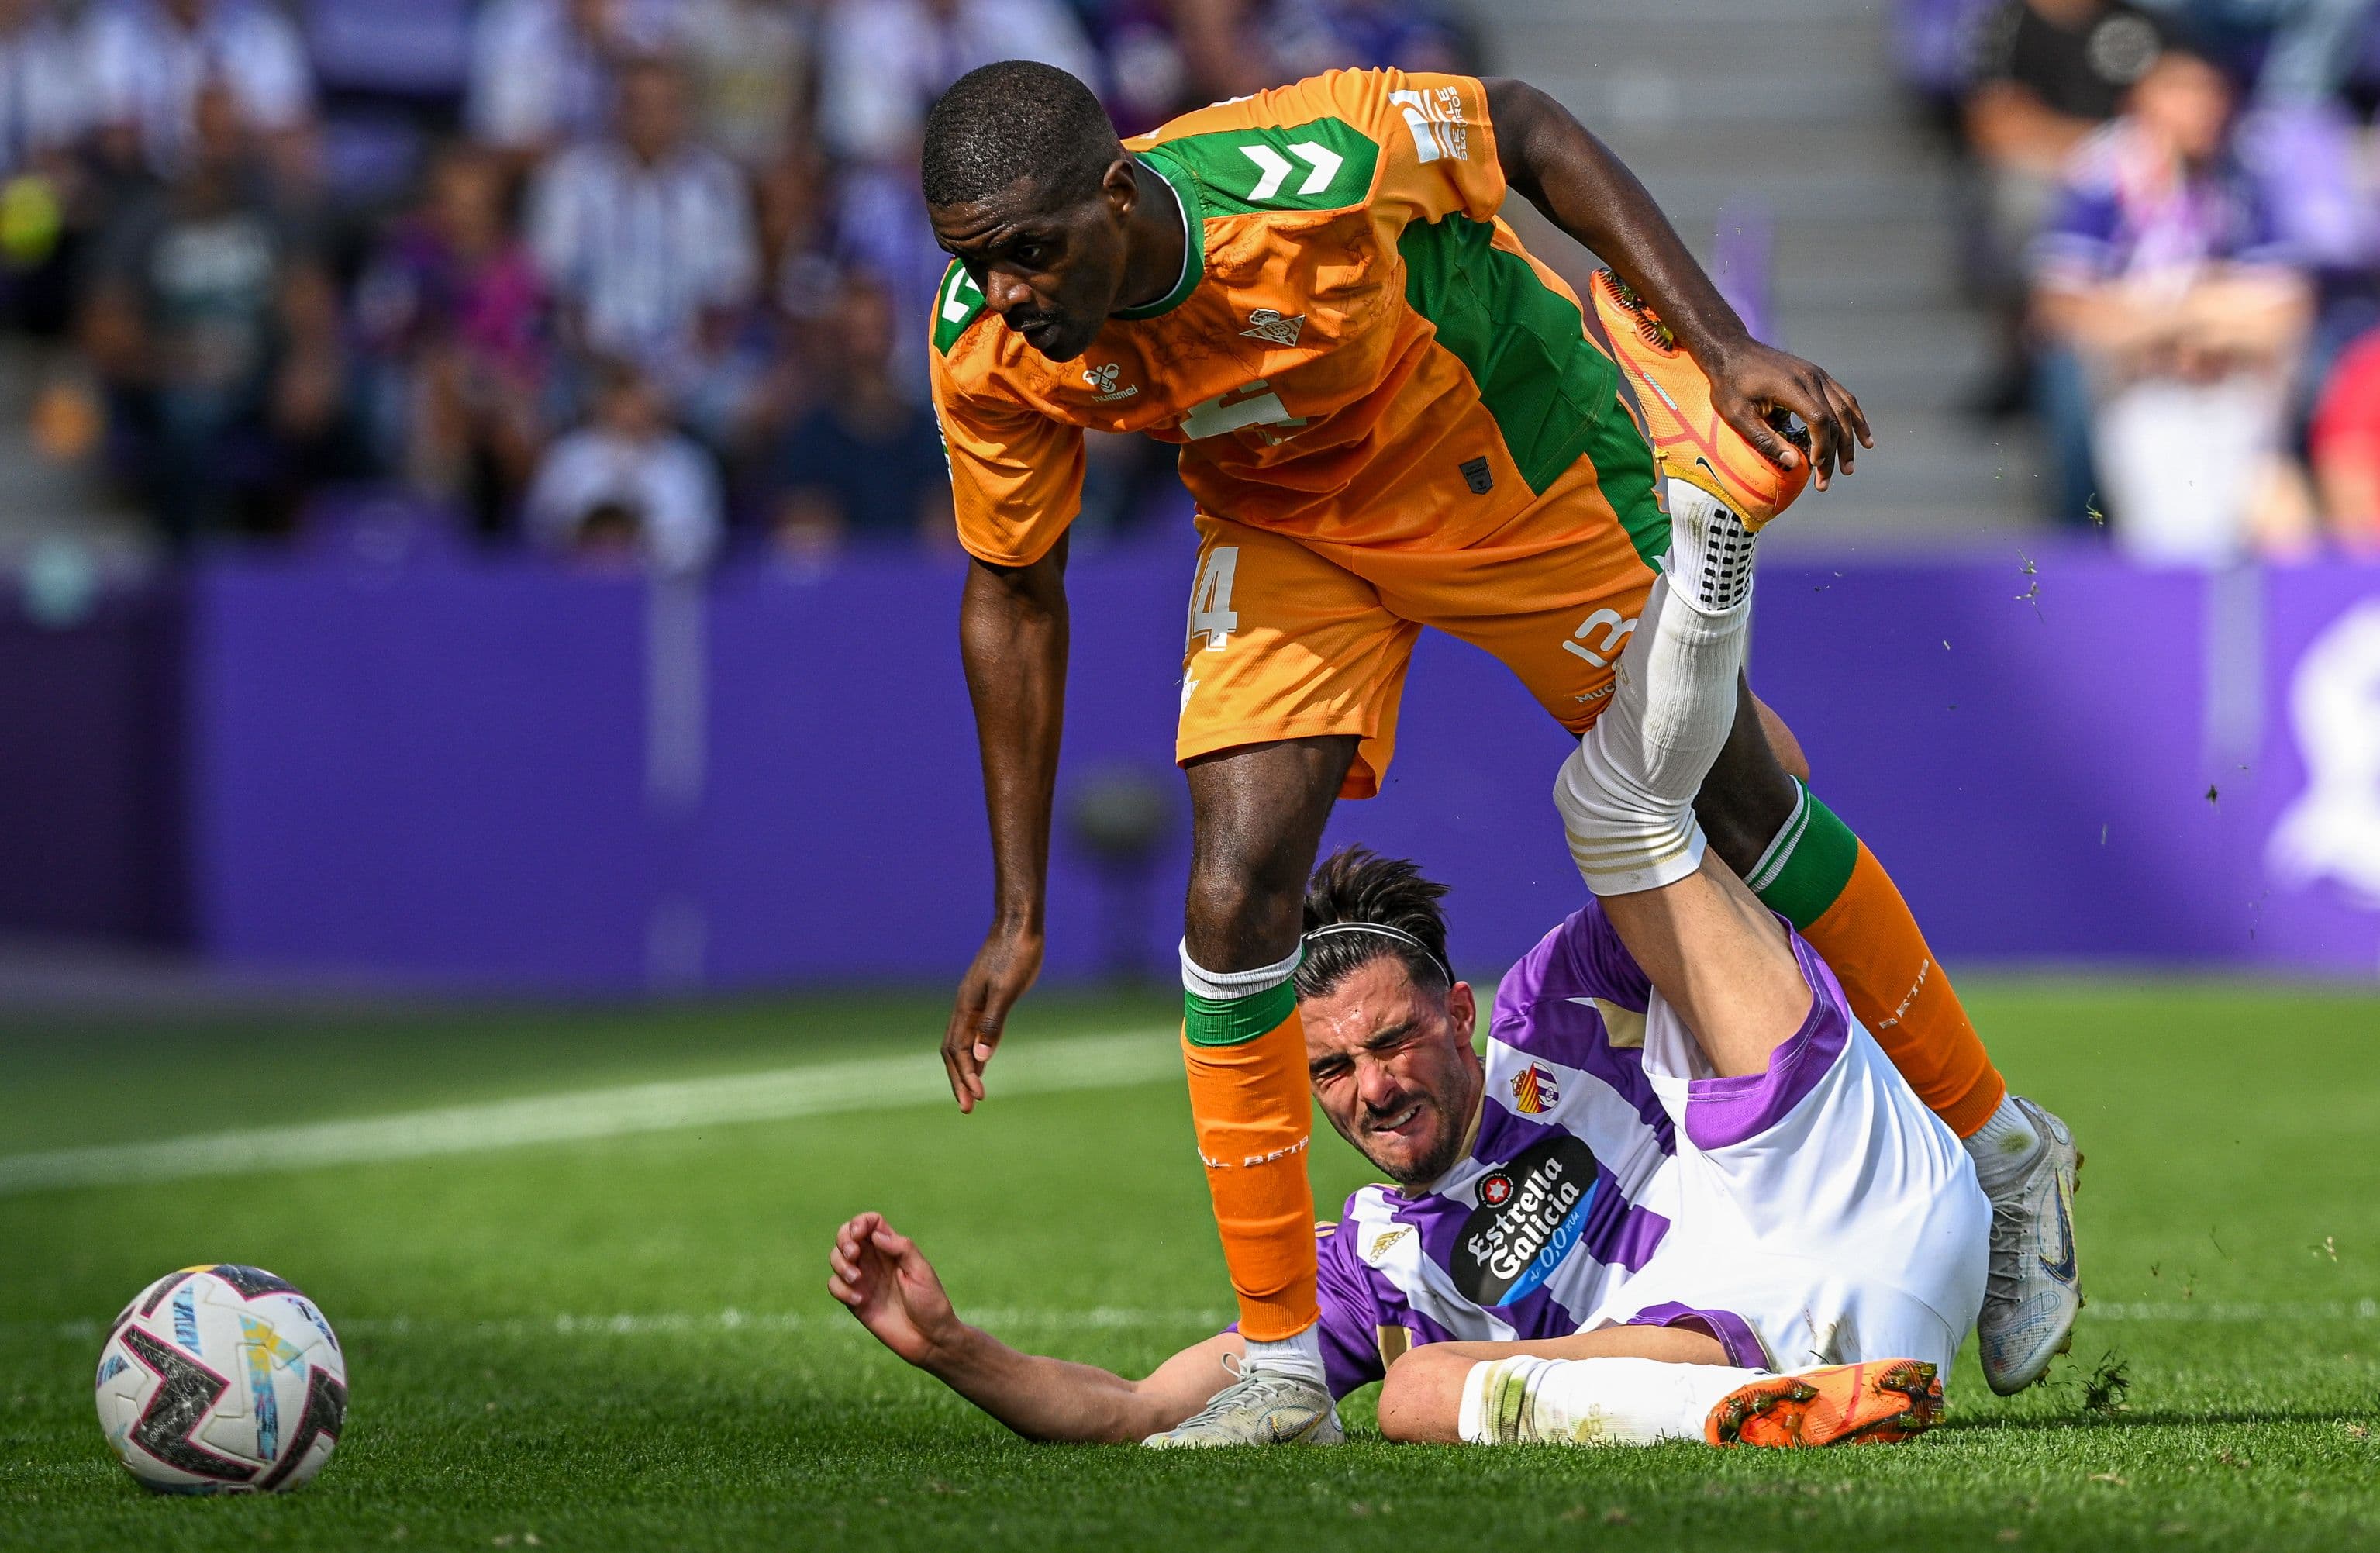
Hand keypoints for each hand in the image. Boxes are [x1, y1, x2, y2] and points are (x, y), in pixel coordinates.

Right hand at [827, 1212, 962, 1366]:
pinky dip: (841, 1290)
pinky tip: (860, 1300)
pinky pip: (835, 1286)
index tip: (859, 1235)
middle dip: (843, 1241)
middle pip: (846, 1236)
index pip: (870, 1223)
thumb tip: (875, 1235)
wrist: (929, 1338)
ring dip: (840, 1265)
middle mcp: (874, 1261)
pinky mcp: (855, 1301)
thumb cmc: (930, 1303)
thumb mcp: (921, 1271)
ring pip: (836, 1259)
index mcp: (892, 1249)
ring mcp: (863, 1280)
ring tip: (858, 1280)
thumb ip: (901, 1248)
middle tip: (854, 1255)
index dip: (860, 1222)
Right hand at [941, 920, 1042, 1112]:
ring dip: (966, 1070)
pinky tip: (984, 1064)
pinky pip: (976, 1033)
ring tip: (974, 1096)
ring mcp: (975, 1003)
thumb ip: (992, 1024)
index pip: (957, 1051)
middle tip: (968, 1109)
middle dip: (959, 1081)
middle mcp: (965, 1007)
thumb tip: (979, 1058)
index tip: (976, 1099)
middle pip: (953, 1052)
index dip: (964, 1076)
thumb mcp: (1007, 990)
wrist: (1020, 924)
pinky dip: (977, 1053)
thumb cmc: (1016, 954)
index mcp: (966, 1007)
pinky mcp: (988, 998)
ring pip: (962, 1044)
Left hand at [1706, 337, 1871, 490]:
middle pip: (1834, 418)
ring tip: (1848, 468)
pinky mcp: (1818, 375)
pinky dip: (1855, 419)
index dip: (1820, 445)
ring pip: (1844, 409)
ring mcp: (1817, 374)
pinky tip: (1864, 438)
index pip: (1818, 419)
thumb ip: (1765, 439)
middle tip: (1826, 482)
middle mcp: (1810, 377)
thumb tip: (1795, 464)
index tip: (1813, 466)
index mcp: (1790, 386)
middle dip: (1834, 453)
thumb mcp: (1737, 415)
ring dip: (1849, 440)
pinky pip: (1844, 398)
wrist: (1732, 351)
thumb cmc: (1729, 385)